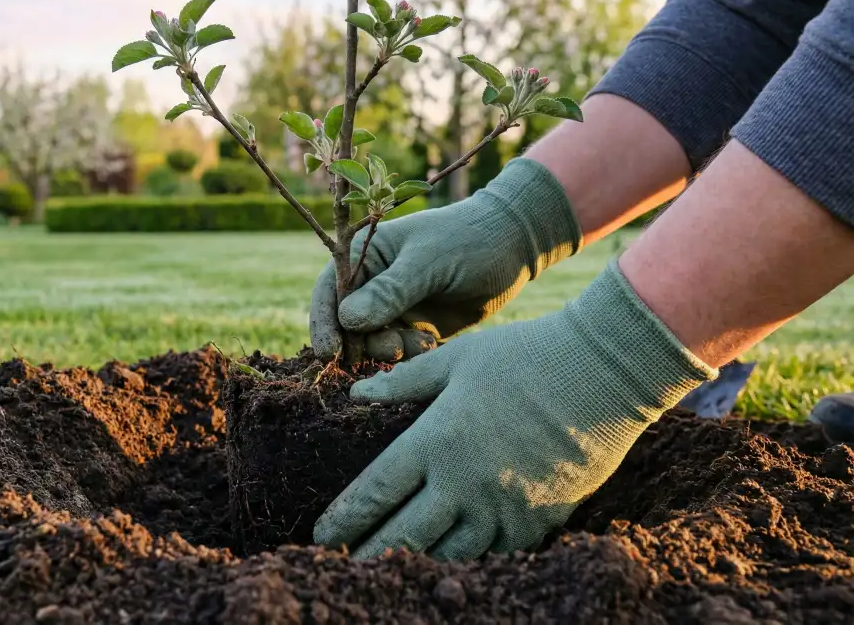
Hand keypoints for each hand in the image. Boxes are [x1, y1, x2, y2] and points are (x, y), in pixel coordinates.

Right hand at [310, 158, 581, 361]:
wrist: (514, 246)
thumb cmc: (468, 239)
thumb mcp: (428, 262)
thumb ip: (390, 291)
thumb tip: (347, 319)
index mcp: (365, 255)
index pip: (328, 290)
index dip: (323, 322)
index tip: (329, 353)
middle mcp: (372, 284)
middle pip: (346, 325)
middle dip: (363, 343)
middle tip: (394, 348)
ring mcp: (393, 308)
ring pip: (372, 343)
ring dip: (389, 350)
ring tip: (421, 343)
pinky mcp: (416, 328)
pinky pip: (400, 352)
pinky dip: (410, 355)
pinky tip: (433, 344)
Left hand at [313, 260, 716, 559]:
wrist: (606, 372)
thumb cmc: (526, 355)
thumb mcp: (456, 360)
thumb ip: (403, 382)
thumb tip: (358, 392)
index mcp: (436, 440)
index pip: (375, 493)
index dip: (344, 519)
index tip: (322, 535)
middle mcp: (465, 483)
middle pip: (403, 536)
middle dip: (368, 555)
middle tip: (343, 568)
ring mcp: (504, 507)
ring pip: (448, 555)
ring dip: (415, 564)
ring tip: (390, 572)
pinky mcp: (539, 520)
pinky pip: (496, 554)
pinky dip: (469, 562)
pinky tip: (449, 564)